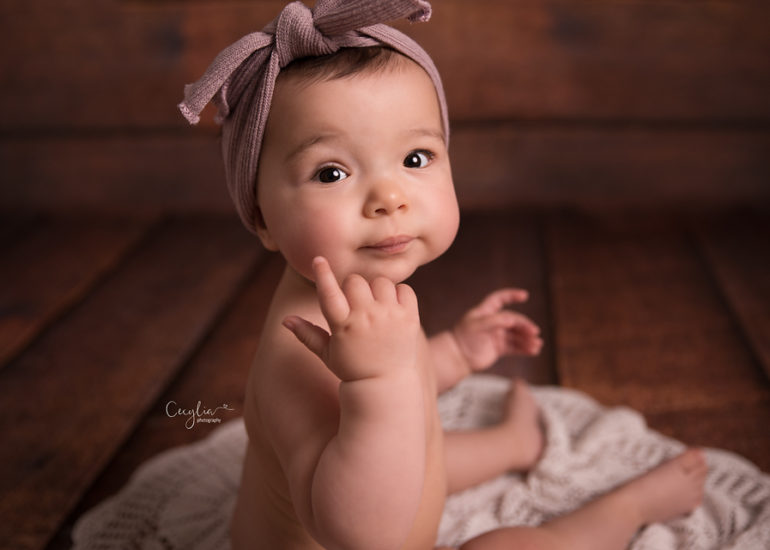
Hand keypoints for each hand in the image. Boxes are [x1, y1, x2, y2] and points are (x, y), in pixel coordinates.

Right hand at [282, 257, 421, 381]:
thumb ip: (307, 334)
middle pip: (355, 281)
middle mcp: (366, 318)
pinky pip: (405, 289)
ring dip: (377, 290)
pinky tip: (393, 309)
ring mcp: (390, 317)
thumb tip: (286, 320)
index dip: (323, 275)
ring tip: (376, 307)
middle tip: (357, 303)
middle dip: (353, 287)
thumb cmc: (352, 367)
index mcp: (343, 325)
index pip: (329, 294)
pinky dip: (399, 294)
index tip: (318, 259)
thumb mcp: (327, 353)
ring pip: (381, 282)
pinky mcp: (410, 318)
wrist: (385, 385)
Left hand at [452, 288, 542, 371]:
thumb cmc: (463, 337)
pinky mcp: (498, 348)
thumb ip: (494, 321)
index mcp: (485, 312)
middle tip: (534, 333)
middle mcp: (493, 322)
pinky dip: (524, 348)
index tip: (525, 295)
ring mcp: (496, 335)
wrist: (457, 356)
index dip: (511, 295)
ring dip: (527, 339)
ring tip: (537, 345)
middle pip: (513, 320)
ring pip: (516, 335)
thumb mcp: (477, 326)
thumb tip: (512, 320)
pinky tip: (533, 351)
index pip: (500, 299)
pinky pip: (514, 347)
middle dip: (525, 326)